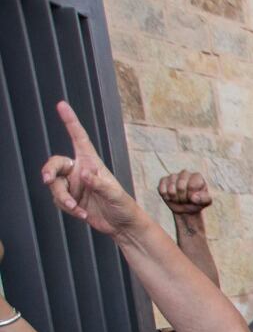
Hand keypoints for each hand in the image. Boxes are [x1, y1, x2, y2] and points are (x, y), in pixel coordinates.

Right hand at [42, 102, 144, 236]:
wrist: (123, 226)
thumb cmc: (124, 207)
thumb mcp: (116, 195)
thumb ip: (100, 185)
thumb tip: (83, 174)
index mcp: (92, 163)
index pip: (79, 138)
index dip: (71, 121)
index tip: (62, 105)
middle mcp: (79, 171)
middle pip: (55, 163)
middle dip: (49, 171)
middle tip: (49, 180)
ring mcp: (73, 185)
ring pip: (54, 186)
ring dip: (63, 198)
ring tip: (76, 208)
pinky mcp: (70, 199)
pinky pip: (59, 200)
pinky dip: (68, 208)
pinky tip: (82, 214)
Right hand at [157, 170, 211, 215]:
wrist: (186, 208)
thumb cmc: (197, 202)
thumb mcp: (206, 202)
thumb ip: (204, 199)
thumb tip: (194, 197)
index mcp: (197, 176)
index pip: (191, 186)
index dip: (191, 196)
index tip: (194, 199)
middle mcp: (185, 173)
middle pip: (180, 187)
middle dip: (183, 198)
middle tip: (186, 200)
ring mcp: (173, 176)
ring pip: (171, 190)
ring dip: (175, 199)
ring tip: (179, 199)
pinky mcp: (164, 180)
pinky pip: (162, 190)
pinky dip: (167, 197)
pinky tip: (171, 197)